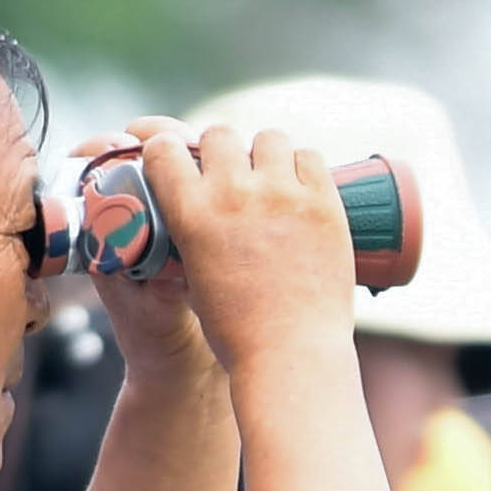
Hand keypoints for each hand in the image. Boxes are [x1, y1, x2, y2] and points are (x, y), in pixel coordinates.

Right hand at [114, 115, 353, 379]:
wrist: (292, 355)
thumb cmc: (238, 330)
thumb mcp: (192, 276)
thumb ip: (191, 233)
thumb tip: (198, 205)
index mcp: (192, 212)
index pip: (165, 147)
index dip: (169, 150)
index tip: (179, 159)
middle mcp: (234, 194)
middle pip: (218, 134)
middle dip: (220, 150)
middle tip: (233, 173)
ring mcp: (283, 195)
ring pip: (268, 137)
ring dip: (264, 152)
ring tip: (271, 177)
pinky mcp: (324, 203)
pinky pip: (310, 156)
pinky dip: (303, 165)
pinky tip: (301, 184)